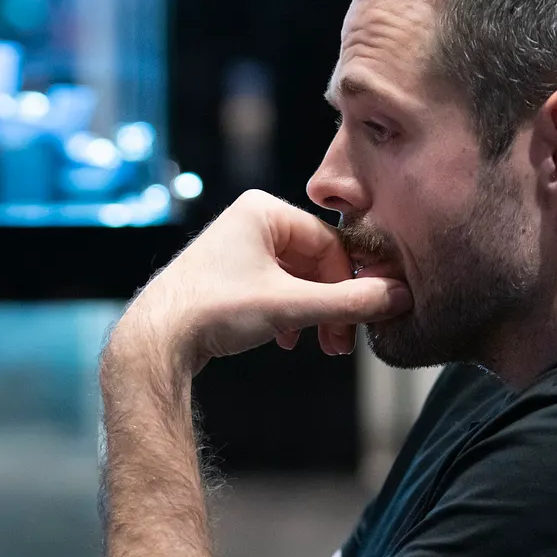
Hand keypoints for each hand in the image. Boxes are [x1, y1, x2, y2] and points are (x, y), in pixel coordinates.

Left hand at [117, 190, 410, 373]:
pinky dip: (286, 316)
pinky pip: (272, 291)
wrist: (156, 341)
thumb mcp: (292, 306)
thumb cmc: (214, 311)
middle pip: (313, 263)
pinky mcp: (224, 278)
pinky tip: (286, 341)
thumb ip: (350, 302)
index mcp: (264, 211)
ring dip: (311, 314)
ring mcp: (234, 250)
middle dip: (331, 304)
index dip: (350, 284)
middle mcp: (248, 222)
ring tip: (319, 345)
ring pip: (294, 280)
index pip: (330, 243)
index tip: (363, 320)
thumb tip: (400, 297)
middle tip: (341, 343)